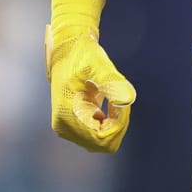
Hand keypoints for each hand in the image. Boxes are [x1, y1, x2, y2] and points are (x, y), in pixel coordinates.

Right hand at [45, 0, 134, 152]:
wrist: (68, 48)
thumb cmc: (82, 54)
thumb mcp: (98, 65)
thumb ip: (112, 82)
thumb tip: (127, 99)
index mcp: (67, 116)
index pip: (102, 138)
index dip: (119, 123)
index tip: (122, 101)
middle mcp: (65, 127)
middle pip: (103, 144)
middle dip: (117, 124)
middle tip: (120, 100)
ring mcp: (68, 128)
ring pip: (102, 141)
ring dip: (114, 123)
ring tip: (112, 99)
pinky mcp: (73, 124)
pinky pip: (98, 135)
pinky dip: (109, 122)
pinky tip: (108, 103)